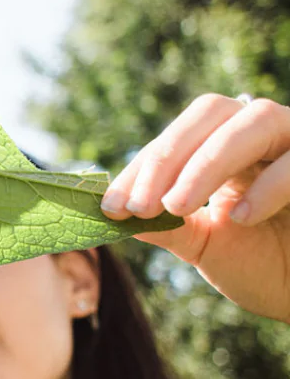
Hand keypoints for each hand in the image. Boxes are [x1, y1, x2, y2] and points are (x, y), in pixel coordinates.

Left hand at [100, 93, 289, 323]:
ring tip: (177, 207)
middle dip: (168, 157)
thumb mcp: (205, 245)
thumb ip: (166, 227)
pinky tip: (240, 217)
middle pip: (210, 112)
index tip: (111, 208)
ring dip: (206, 163)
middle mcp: (262, 132)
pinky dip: (267, 185)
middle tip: (140, 207)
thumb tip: (112, 214)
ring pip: (252, 120)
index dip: (140, 171)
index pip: (176, 140)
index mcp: (227, 146)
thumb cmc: (266, 266)